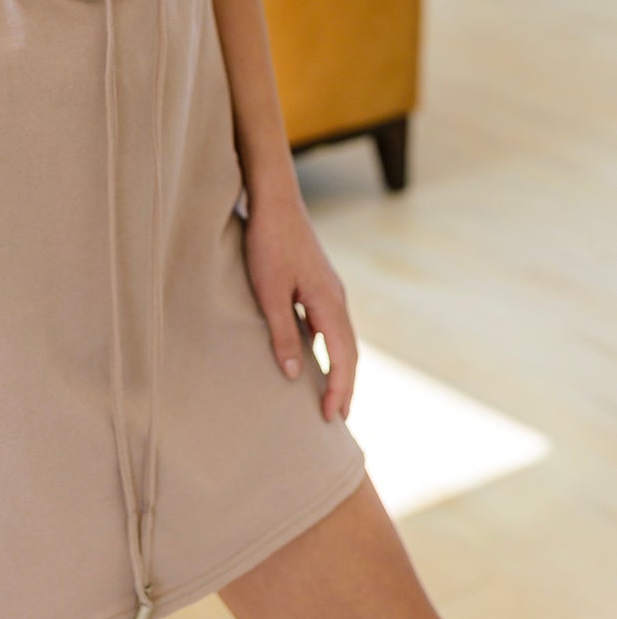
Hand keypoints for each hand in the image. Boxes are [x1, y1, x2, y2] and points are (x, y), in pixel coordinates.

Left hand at [240, 186, 356, 421]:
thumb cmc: (268, 243)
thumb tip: (295, 376)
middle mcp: (336, 298)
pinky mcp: (317, 281)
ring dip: (339, 367)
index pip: (343, 359)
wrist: (273, 199)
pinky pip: (330, 324)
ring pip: (341, 338)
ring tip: (331, 394)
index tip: (331, 419)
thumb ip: (281, 334)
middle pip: (349, 352)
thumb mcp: (268, 292)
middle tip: (338, 418)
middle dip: (346, 386)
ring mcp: (329, 289)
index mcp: (329, 304)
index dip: (339, 391)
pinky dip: (329, 347)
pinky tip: (314, 355)